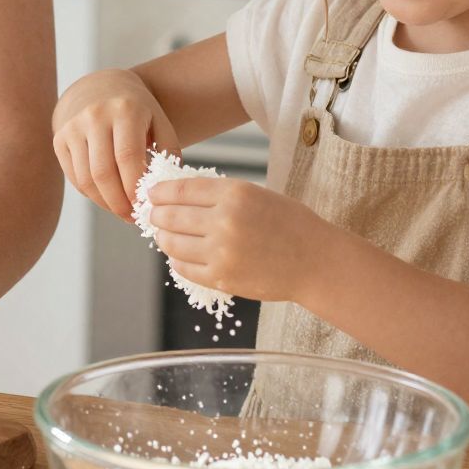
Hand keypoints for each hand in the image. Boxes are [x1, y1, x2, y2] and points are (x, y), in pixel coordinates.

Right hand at [52, 68, 178, 221]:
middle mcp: (95, 115)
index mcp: (124, 110)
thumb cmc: (136, 110)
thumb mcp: (159, 121)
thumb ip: (169, 151)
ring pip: (86, 179)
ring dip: (104, 203)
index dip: (135, 187)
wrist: (100, 87)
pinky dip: (91, 194)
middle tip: (132, 217)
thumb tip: (164, 189)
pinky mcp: (59, 138)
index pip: (127, 157)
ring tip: (121, 211)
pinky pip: (74, 176)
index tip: (145, 206)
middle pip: (103, 172)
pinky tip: (106, 197)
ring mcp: (73, 126)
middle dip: (118, 202)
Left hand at [145, 176, 333, 301]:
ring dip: (163, 238)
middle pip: (171, 216)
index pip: (182, 189)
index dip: (161, 192)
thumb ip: (221, 195)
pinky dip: (177, 261)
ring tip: (163, 235)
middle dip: (157, 215)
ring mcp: (221, 252)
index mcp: (234, 193)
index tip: (152, 194)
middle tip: (153, 215)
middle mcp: (224, 220)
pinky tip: (179, 256)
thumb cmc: (290, 224)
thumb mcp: (257, 194)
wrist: (316, 261)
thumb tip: (181, 196)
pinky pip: (185, 268)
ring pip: (173, 243)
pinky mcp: (222, 278)